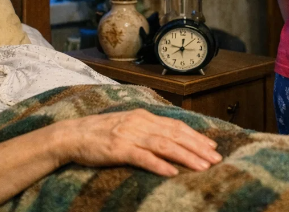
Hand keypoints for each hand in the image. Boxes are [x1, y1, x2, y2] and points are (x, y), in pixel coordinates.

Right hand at [52, 109, 221, 176]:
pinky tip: (172, 172)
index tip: (212, 146)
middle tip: (216, 159)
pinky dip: (159, 164)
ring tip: (203, 166)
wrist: (72, 135)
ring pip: (164, 145)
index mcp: (143, 116)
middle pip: (175, 134)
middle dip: (198, 147)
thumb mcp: (127, 125)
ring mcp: (129, 135)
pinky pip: (142, 157)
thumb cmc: (100, 133)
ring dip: (186, 156)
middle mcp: (140, 123)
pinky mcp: (118, 148)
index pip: (176, 125)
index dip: (196, 136)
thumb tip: (169, 139)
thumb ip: (147, 129)